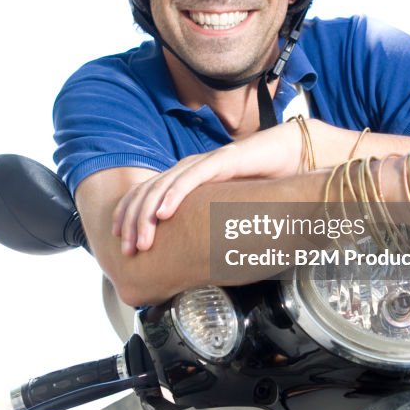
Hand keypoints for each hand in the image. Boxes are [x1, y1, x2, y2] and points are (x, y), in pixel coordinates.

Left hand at [112, 121, 307, 254]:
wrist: (290, 157)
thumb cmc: (259, 183)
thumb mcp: (225, 208)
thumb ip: (206, 222)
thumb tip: (192, 252)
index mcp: (186, 178)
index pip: (146, 194)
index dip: (128, 215)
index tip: (119, 239)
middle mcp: (189, 168)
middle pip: (147, 192)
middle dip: (132, 222)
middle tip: (127, 250)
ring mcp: (203, 163)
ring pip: (163, 187)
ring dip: (147, 216)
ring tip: (141, 240)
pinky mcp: (222, 161)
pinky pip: (191, 179)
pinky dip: (174, 196)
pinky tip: (163, 213)